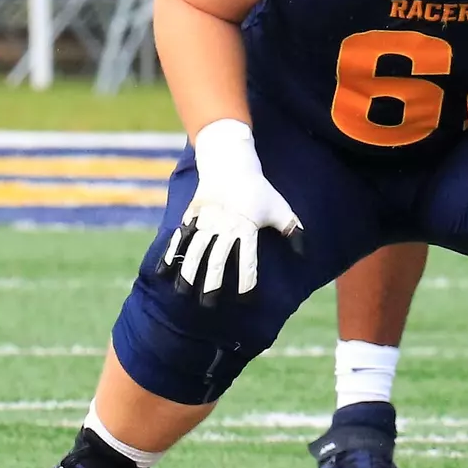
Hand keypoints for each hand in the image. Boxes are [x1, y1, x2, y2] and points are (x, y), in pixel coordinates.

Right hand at [159, 120, 304, 305]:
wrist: (231, 162)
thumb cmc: (259, 189)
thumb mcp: (280, 208)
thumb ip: (292, 231)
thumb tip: (304, 254)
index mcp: (246, 228)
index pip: (246, 260)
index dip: (246, 280)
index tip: (245, 299)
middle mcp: (223, 227)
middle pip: (215, 259)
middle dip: (211, 283)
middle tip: (209, 305)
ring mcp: (204, 221)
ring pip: (194, 251)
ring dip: (187, 273)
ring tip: (182, 293)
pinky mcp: (191, 216)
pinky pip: (179, 238)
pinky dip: (170, 255)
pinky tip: (163, 273)